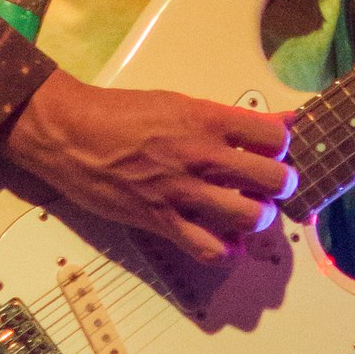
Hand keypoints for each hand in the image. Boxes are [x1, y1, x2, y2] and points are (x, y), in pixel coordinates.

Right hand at [0, 72, 295, 265]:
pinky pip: (210, 249)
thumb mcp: (178, 101)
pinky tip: (225, 242)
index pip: (275, 136)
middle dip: (282, 185)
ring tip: (250, 212)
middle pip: (275, 180)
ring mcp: (183, 191)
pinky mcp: (162, 220)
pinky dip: (226, 252)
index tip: (276, 151)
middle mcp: (202, 155)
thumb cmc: (119, 114)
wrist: (70, 133)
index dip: (284, 146)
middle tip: (273, 186)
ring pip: (252, 217)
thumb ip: (225, 117)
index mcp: (207, 120)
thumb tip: (275, 121)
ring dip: (259, 218)